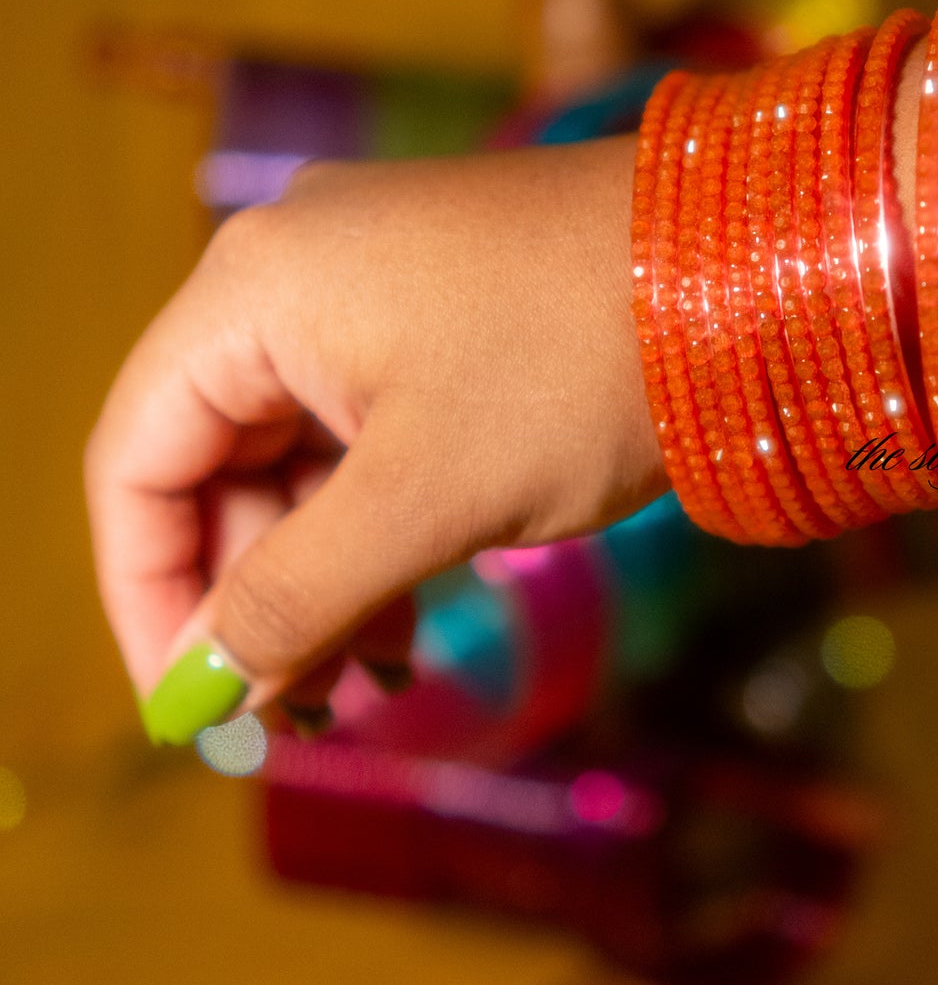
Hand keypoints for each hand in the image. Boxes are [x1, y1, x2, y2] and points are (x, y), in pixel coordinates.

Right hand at [84, 137, 665, 737]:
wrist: (758, 266)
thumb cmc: (581, 364)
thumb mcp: (425, 499)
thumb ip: (295, 596)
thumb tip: (205, 687)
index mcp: (254, 292)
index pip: (133, 459)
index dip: (147, 597)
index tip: (189, 709)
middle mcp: (294, 275)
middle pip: (213, 465)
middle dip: (254, 601)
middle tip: (304, 718)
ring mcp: (373, 289)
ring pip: (298, 463)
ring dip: (323, 581)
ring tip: (376, 683)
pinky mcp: (444, 316)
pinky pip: (368, 440)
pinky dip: (380, 533)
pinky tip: (416, 622)